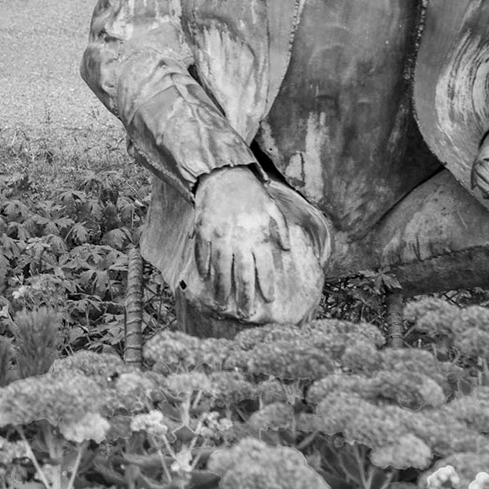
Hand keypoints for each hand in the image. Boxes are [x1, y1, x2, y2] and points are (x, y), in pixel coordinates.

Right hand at [190, 167, 299, 320]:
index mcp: (257, 236)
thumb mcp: (272, 208)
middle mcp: (238, 239)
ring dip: (222, 289)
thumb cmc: (251, 192)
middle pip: (241, 275)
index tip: (267, 300)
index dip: (265, 286)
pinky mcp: (203, 231)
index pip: (263, 268)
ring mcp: (218, 236)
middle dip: (244, 297)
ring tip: (223, 305)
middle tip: (245, 314)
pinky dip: (203, 268)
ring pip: (221, 270)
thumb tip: (287, 250)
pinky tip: (206, 279)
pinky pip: (202, 254)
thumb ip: (281, 229)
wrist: (223, 174)